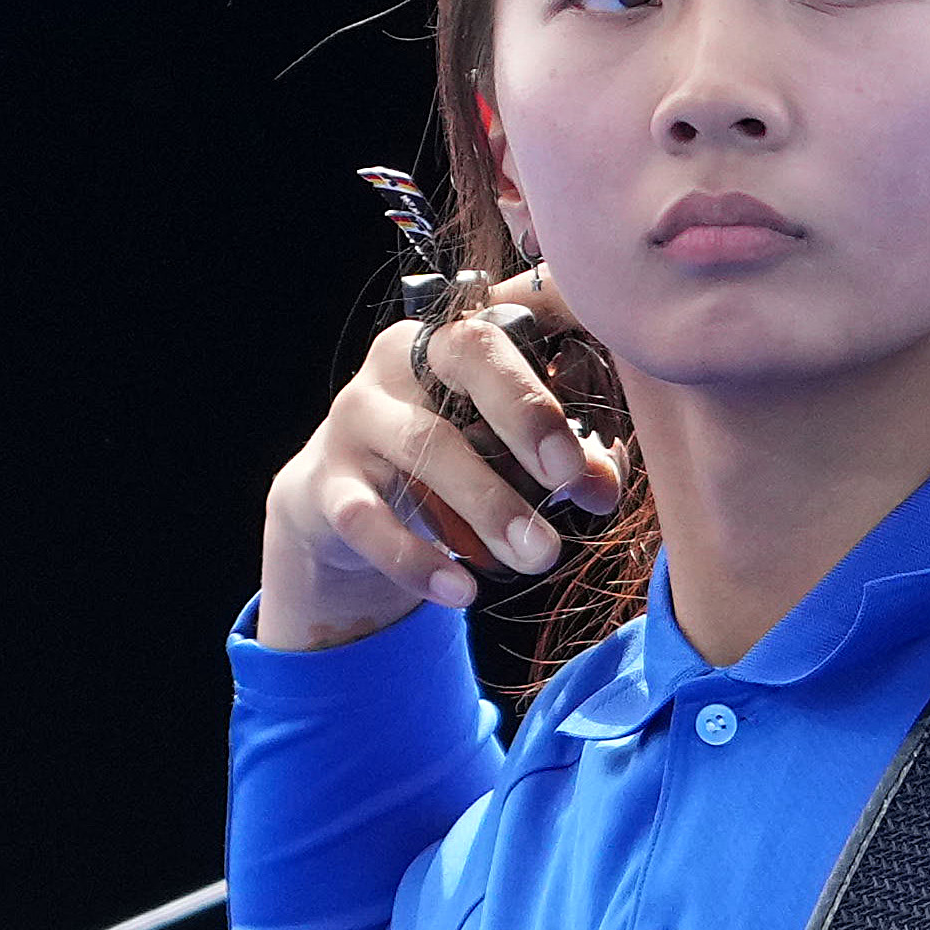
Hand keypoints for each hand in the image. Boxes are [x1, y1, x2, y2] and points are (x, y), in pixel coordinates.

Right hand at [256, 282, 624, 650]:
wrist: (343, 506)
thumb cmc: (445, 463)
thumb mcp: (501, 458)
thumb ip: (559, 466)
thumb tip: (603, 490)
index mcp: (448, 342)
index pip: (493, 338)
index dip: (538, 390)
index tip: (573, 459)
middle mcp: (395, 364)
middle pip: (463, 364)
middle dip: (523, 422)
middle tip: (566, 488)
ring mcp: (355, 419)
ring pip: (423, 446)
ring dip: (487, 504)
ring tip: (538, 556)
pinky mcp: (327, 483)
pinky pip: (368, 519)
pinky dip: (417, 559)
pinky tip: (462, 591)